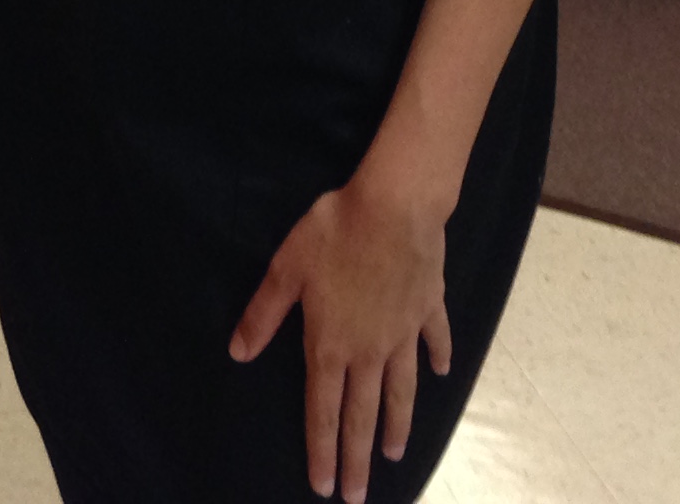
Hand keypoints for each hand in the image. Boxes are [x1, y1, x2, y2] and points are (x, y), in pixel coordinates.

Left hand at [230, 173, 451, 501]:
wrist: (396, 206)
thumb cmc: (334, 233)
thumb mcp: (286, 270)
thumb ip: (263, 315)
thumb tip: (239, 354)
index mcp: (331, 345)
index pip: (323, 410)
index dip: (321, 450)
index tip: (322, 486)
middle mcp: (369, 350)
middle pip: (362, 414)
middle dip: (357, 459)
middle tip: (357, 496)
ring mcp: (403, 332)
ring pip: (400, 390)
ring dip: (396, 424)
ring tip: (394, 454)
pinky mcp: (428, 308)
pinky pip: (434, 340)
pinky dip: (437, 357)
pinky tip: (440, 373)